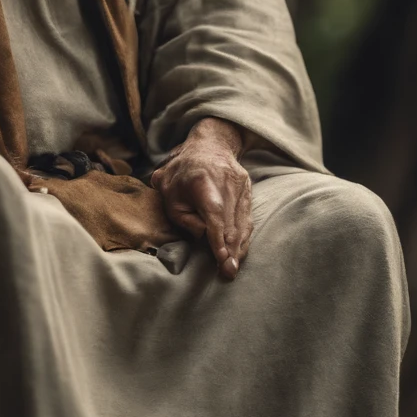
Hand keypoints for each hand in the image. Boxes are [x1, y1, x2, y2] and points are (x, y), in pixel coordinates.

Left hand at [150, 118, 252, 279]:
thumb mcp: (168, 189)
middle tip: (228, 273)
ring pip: (242, 221)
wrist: (210, 144)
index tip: (221, 258)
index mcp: (202, 179)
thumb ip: (181, 215)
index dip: (218, 238)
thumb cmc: (182, 171)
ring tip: (233, 267)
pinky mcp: (248, 189)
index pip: (214, 214)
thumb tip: (202, 235)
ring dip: (238, 247)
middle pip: (231, 221)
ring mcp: (240, 185)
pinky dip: (244, 236)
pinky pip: (247, 217)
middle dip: (230, 250)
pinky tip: (239, 252)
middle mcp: (225, 181)